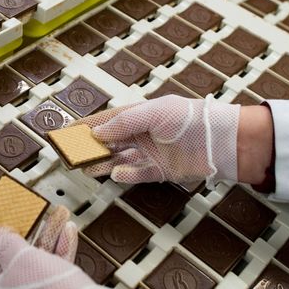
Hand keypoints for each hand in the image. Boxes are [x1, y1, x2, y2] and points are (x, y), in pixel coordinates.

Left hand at [0, 206, 131, 288]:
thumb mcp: (20, 258)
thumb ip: (5, 242)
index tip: (2, 226)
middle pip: (12, 263)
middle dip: (27, 236)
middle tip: (32, 218)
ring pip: (36, 267)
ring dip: (47, 239)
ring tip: (57, 218)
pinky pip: (53, 275)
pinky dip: (59, 253)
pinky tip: (67, 234)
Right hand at [76, 95, 239, 186]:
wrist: (222, 142)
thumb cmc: (191, 119)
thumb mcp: (154, 113)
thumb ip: (124, 123)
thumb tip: (97, 133)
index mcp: (139, 115)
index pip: (106, 120)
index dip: (85, 126)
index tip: (66, 132)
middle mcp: (142, 134)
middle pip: (108, 142)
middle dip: (89, 148)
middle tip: (71, 155)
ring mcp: (150, 153)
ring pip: (118, 159)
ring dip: (102, 163)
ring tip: (86, 167)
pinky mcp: (160, 171)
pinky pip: (136, 175)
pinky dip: (125, 175)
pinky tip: (116, 174)